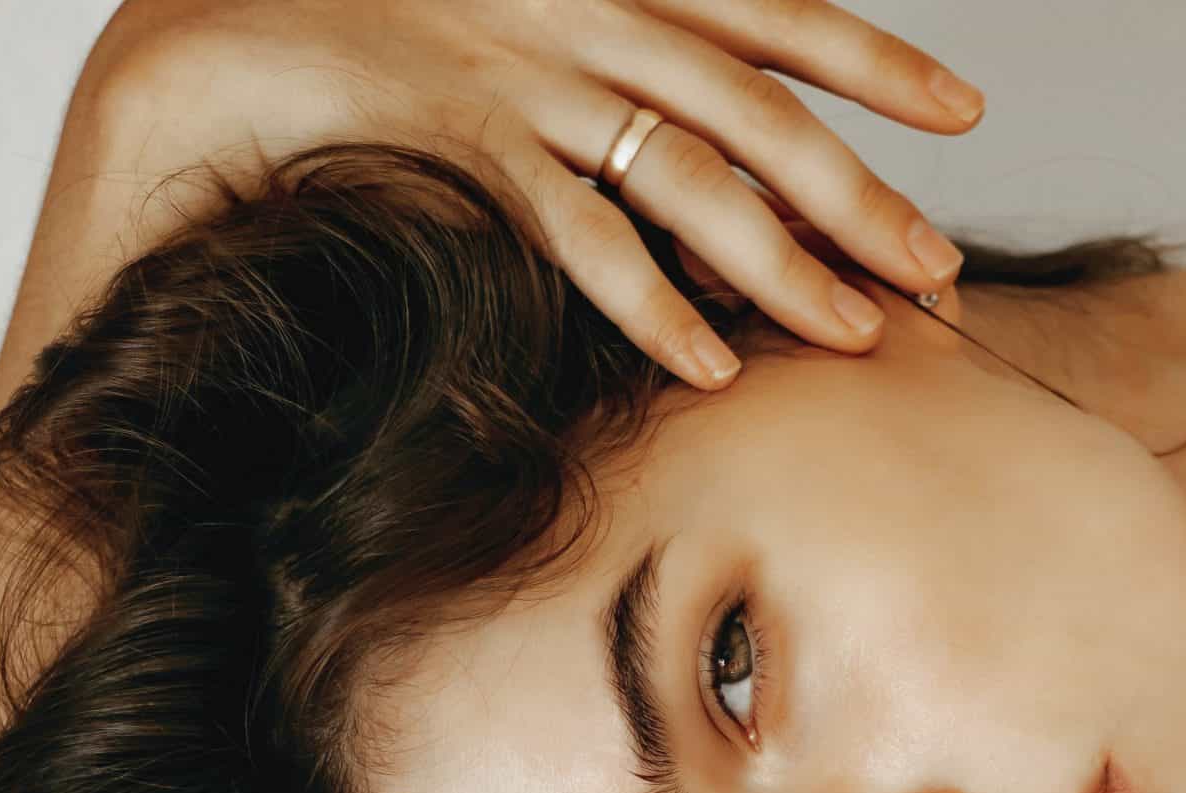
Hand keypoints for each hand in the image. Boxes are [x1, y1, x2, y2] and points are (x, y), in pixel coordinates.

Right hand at [97, 0, 984, 387]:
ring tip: (853, 335)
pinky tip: (707, 364)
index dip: (872, 59)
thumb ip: (618, 55)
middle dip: (857, 194)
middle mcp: (580, 7)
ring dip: (779, 263)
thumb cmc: (375, 26)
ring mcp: (524, 72)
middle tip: (935, 271)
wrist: (221, 27)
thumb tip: (701, 127)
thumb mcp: (522, 19)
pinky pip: (575, 230)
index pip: (772, 12)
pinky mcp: (463, 140)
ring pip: (685, 173)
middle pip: (755, 109)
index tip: (965, 109)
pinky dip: (645, 300)